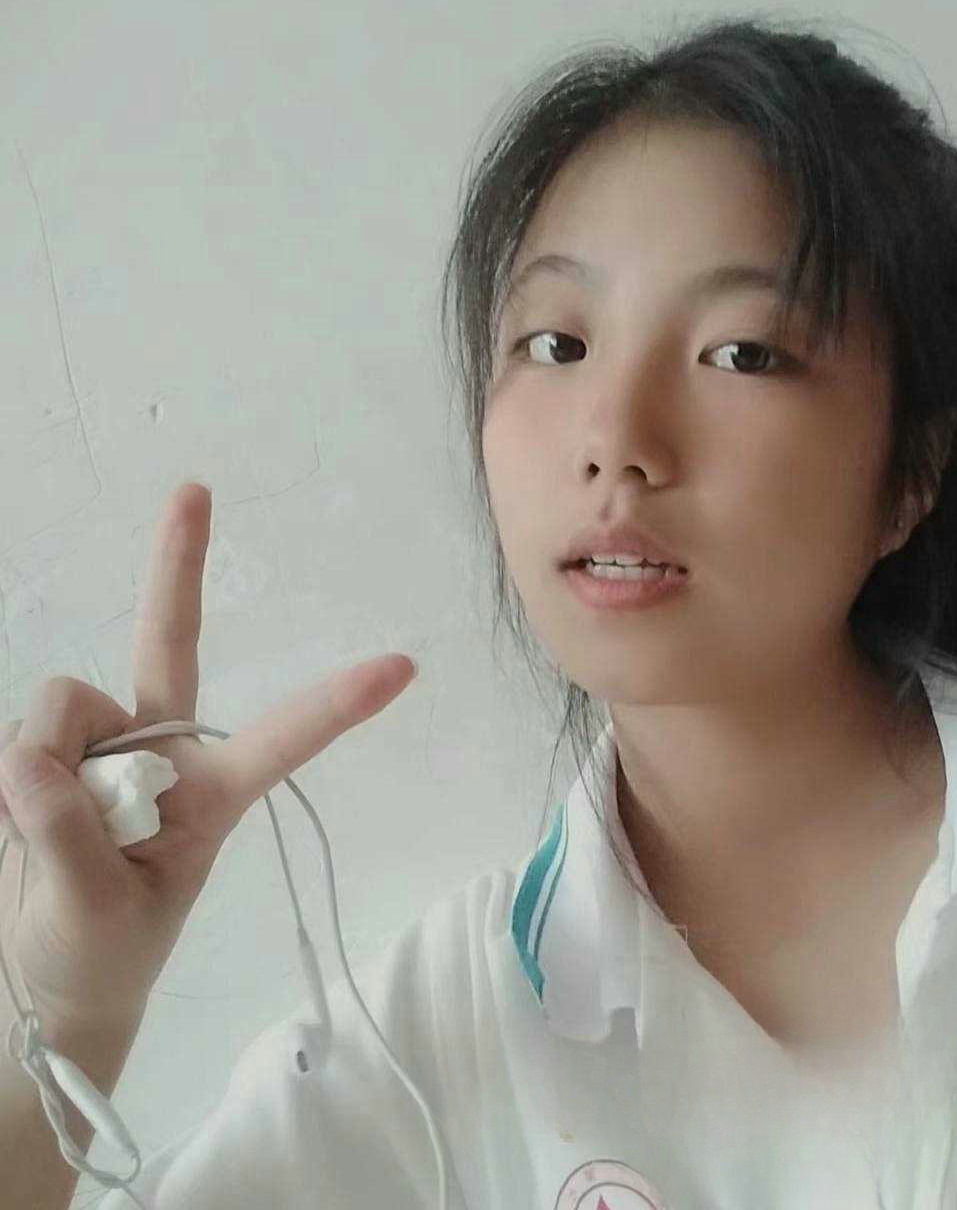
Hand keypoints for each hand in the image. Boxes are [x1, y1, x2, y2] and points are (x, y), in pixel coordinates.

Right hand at [0, 482, 416, 1032]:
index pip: (280, 739)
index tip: (404, 666)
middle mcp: (162, 750)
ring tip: (42, 833)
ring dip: (41, 760)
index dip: (336, 704)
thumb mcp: (99, 913)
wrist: (37, 978)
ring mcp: (102, 743)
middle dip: (178, 566)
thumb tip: (33, 760)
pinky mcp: (46, 750)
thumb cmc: (99, 955)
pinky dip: (10, 773)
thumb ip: (70, 836)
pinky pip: (21, 733)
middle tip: (195, 491)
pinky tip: (17, 815)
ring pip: (66, 703)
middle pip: (169, 642)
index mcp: (214, 794)